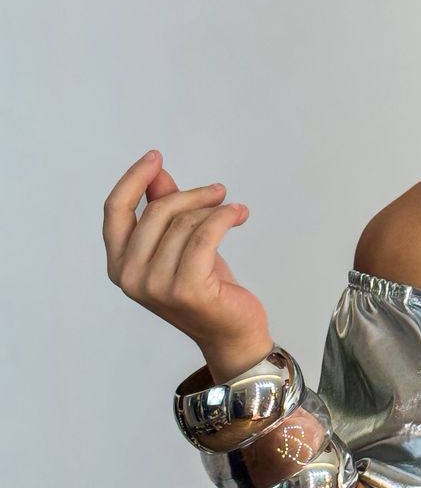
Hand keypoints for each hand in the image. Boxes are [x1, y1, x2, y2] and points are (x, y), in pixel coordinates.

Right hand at [103, 148, 269, 365]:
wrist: (231, 331)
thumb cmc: (205, 286)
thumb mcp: (178, 243)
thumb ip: (162, 210)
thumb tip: (156, 173)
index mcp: (118, 265)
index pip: (115, 210)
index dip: (134, 178)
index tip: (155, 157)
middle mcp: (129, 277)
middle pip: (156, 211)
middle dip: (191, 195)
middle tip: (218, 191)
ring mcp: (155, 286)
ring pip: (184, 222)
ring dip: (214, 209)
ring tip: (231, 211)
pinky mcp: (186, 288)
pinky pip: (205, 234)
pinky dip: (224, 217)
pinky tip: (238, 214)